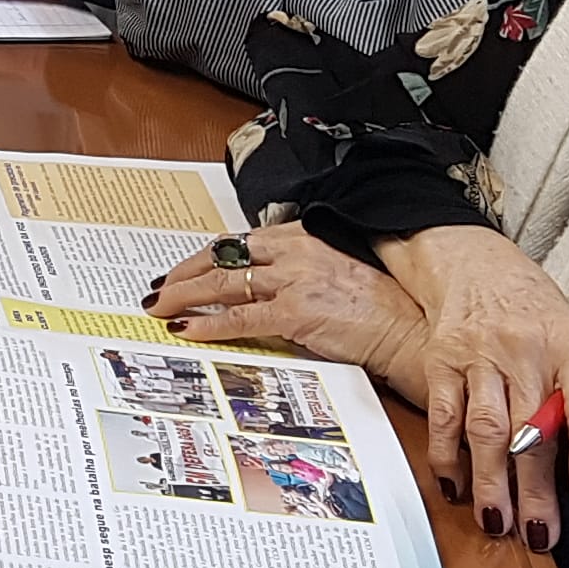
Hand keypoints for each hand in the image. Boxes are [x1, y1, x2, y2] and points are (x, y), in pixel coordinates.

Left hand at [147, 221, 428, 397]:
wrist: (409, 331)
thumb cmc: (378, 307)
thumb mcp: (332, 274)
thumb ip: (296, 272)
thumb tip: (258, 288)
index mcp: (303, 236)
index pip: (241, 241)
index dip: (206, 256)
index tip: (184, 268)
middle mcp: (295, 252)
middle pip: (223, 256)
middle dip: (184, 273)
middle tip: (159, 287)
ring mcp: (294, 280)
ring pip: (223, 283)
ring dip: (184, 296)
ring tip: (158, 307)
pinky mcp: (296, 312)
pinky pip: (240, 318)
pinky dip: (208, 323)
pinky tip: (187, 329)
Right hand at [383, 224, 568, 544]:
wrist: (474, 265)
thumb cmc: (534, 313)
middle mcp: (525, 350)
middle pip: (532, 431)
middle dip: (535, 490)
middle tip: (539, 534)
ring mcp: (479, 356)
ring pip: (486, 430)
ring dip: (491, 483)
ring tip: (498, 522)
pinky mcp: (441, 362)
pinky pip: (444, 417)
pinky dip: (447, 457)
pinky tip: (455, 487)